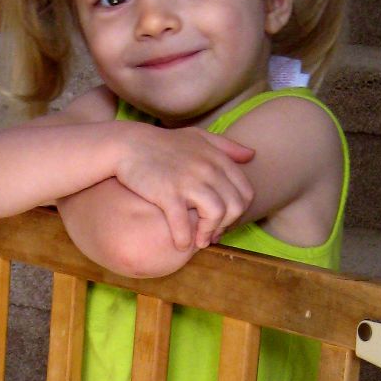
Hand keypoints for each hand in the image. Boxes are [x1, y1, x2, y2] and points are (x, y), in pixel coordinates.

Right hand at [113, 125, 254, 249]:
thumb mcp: (199, 137)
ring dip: (208, 234)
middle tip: (211, 234)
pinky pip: (184, 223)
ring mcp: (188, 181)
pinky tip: (180, 244)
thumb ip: (226, 146)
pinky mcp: (168, 193)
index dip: (238, 212)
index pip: (245, 192)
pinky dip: (184, 239)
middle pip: (234, 206)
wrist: (128, 145)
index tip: (223, 220)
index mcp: (217, 158)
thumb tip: (251, 155)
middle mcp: (207, 169)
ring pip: (216, 214)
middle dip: (226, 226)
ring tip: (198, 241)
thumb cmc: (163, 143)